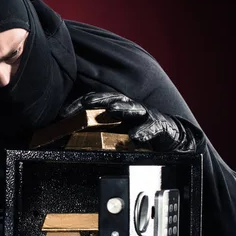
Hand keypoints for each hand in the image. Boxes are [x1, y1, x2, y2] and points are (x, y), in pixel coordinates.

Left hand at [60, 91, 195, 152]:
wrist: (170, 135)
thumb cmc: (139, 129)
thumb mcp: (114, 128)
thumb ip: (95, 128)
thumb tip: (69, 132)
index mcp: (115, 106)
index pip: (95, 101)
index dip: (79, 105)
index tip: (64, 114)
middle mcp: (129, 107)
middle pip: (113, 98)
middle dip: (99, 99)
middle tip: (87, 102)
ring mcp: (145, 114)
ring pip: (133, 107)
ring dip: (122, 107)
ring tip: (112, 109)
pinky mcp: (159, 124)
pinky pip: (152, 127)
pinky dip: (144, 131)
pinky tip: (136, 136)